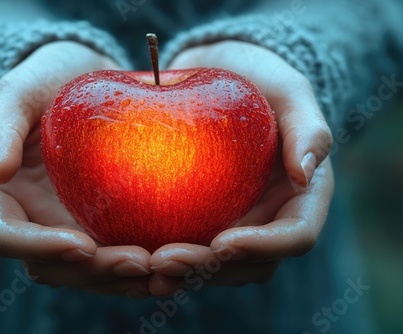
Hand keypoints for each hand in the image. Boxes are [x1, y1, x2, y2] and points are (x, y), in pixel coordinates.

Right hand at [0, 41, 150, 297]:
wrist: (81, 80)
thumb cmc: (46, 80)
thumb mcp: (20, 90)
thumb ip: (0, 125)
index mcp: (1, 195)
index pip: (8, 236)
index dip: (41, 248)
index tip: (83, 246)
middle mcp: (31, 218)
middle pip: (53, 266)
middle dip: (94, 271)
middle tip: (140, 262)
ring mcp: (65, 224)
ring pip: (85, 271)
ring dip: (119, 278)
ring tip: (162, 271)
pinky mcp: (98, 221)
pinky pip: (112, 253)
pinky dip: (134, 267)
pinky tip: (167, 264)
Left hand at [149, 41, 333, 295]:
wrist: (222, 73)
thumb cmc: (259, 77)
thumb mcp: (287, 89)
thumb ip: (307, 127)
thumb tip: (306, 174)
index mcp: (302, 195)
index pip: (294, 235)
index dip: (260, 247)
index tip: (221, 242)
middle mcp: (271, 217)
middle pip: (250, 263)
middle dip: (210, 268)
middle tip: (163, 260)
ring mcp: (238, 222)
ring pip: (218, 267)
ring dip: (184, 274)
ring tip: (143, 270)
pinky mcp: (205, 218)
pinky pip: (190, 247)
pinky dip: (167, 261)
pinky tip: (134, 262)